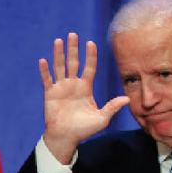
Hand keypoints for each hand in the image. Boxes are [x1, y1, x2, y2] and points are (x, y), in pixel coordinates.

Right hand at [39, 33, 128, 163]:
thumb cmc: (84, 129)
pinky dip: (45, 71)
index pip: (89, 68)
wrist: (67, 137)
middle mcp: (73, 85)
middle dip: (73, 49)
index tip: (91, 43)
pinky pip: (47, 80)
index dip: (90, 56)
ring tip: (58, 41)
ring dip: (59, 54)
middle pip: (73, 63)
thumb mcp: (102, 118)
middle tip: (73, 35)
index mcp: (86, 88)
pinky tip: (43, 60)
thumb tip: (127, 99)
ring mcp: (61, 88)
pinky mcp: (50, 94)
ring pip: (60, 67)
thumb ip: (112, 107)